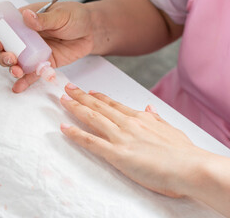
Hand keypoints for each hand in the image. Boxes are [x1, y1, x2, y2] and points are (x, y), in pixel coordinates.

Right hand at [0, 2, 93, 92]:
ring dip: (12, 69)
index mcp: (25, 21)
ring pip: (16, 63)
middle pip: (5, 49)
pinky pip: (31, 74)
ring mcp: (33, 52)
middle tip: (11, 58)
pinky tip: (18, 87)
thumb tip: (27, 16)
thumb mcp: (60, 14)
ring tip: (17, 72)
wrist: (91, 31)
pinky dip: (24, 81)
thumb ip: (44, 19)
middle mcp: (25, 38)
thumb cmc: (75, 17)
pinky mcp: (43, 64)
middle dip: (3, 56)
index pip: (3, 28)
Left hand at [59, 83, 203, 197]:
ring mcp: (120, 137)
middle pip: (99, 107)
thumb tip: (148, 108)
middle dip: (82, 96)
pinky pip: (91, 142)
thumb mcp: (170, 129)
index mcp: (140, 118)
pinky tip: (64, 128)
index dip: (99, 98)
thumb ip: (156, 118)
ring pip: (92, 118)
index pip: (114, 105)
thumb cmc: (183, 152)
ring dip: (76, 108)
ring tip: (63, 100)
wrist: (190, 166)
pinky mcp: (116, 154)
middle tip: (68, 88)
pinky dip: (75, 134)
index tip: (89, 92)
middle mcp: (127, 124)